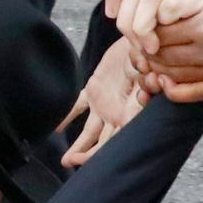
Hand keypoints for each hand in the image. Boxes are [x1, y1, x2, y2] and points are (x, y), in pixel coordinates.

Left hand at [61, 36, 148, 166]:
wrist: (139, 37)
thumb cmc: (146, 54)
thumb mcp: (146, 71)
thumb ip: (143, 89)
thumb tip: (137, 107)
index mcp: (132, 112)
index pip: (120, 139)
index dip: (107, 152)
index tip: (93, 163)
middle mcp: (118, 113)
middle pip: (104, 142)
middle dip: (89, 156)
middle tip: (71, 164)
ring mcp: (105, 103)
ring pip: (90, 131)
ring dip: (79, 146)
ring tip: (66, 161)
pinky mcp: (94, 90)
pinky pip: (78, 107)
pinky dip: (66, 117)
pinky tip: (56, 129)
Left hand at [147, 0, 202, 100]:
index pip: (158, 34)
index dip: (144, 27)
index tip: (141, 19)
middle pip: (163, 58)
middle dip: (147, 49)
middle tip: (141, 40)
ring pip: (176, 79)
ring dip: (159, 69)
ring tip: (152, 56)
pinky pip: (198, 94)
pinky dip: (177, 90)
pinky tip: (168, 80)